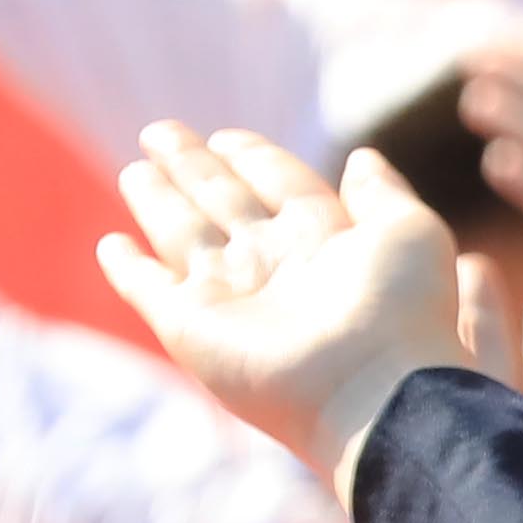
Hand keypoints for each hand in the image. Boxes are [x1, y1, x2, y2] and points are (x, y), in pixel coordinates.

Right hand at [99, 122, 479, 487]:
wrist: (371, 390)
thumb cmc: (401, 313)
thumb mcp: (410, 233)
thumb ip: (383, 193)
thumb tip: (362, 157)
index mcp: (324, 241)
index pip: (280, 185)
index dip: (254, 159)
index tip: (227, 138)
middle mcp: (273, 266)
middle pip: (224, 202)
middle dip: (193, 167)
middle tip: (159, 133)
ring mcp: (228, 297)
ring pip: (184, 235)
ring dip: (158, 201)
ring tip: (135, 170)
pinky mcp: (190, 328)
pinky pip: (150, 291)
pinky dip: (129, 271)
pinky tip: (112, 247)